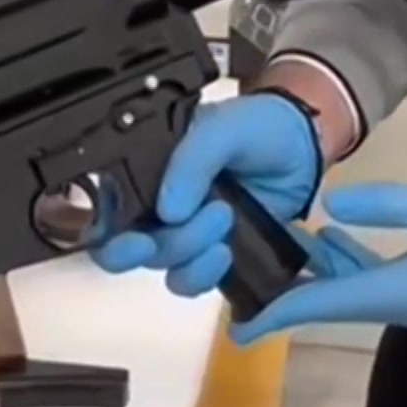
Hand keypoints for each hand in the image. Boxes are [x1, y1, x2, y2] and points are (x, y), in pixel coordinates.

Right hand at [92, 92, 322, 295]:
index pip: (103, 205)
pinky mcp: (207, 253)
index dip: (104, 230)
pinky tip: (225, 253)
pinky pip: (189, 279)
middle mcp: (152, 201)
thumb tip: (168, 211)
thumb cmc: (257, 126)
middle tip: (169, 234)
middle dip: (140, 250)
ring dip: (186, 251)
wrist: (303, 149)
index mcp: (141, 166)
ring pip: (159, 263)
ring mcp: (179, 231)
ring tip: (224, 218)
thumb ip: (193, 160)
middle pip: (122, 245)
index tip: (136, 237)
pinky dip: (202, 275)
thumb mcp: (223, 127)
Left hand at [230, 177, 406, 343]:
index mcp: (401, 290)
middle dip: (289, 293)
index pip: (325, 303)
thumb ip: (388, 205)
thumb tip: (331, 205)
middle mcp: (405, 305)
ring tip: (280, 246)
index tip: (238, 325)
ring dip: (319, 275)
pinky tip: (336, 239)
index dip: (279, 312)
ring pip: (356, 291)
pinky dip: (350, 266)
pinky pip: (379, 283)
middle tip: (244, 276)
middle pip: (334, 302)